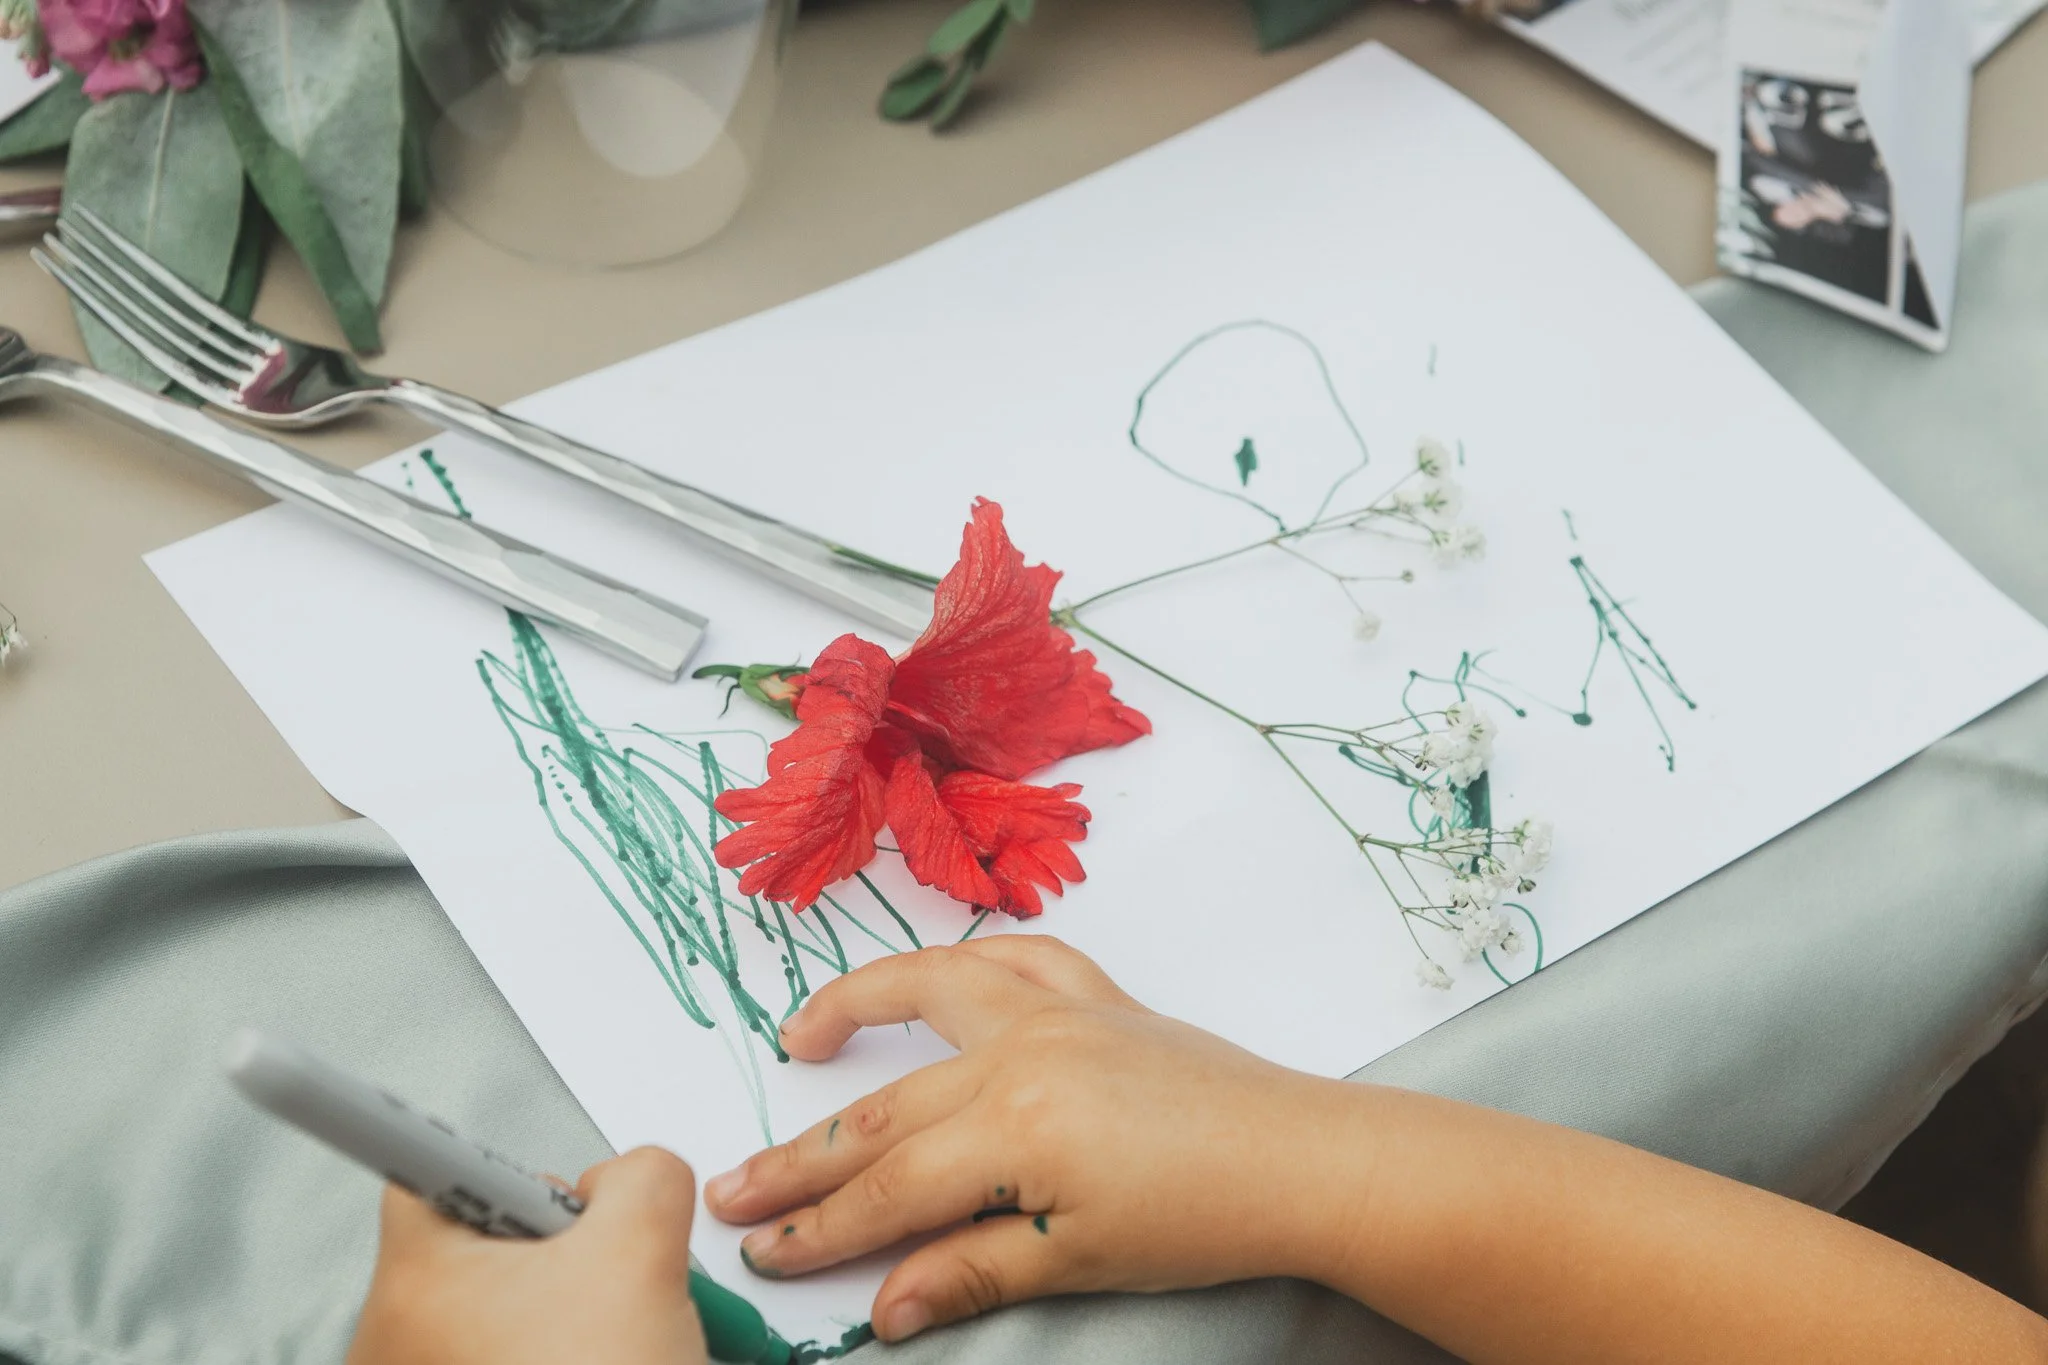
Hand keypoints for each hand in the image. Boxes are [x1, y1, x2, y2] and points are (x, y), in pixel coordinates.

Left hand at [347, 1147, 708, 1364]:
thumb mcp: (644, 1252)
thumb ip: (640, 1177)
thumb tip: (624, 1180)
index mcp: (418, 1279)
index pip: (414, 1168)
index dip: (469, 1145)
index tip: (420, 1119)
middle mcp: (393, 1342)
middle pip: (478, 1241)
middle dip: (554, 1242)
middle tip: (606, 1268)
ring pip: (500, 1311)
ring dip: (566, 1307)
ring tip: (616, 1340)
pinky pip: (506, 1361)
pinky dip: (560, 1357)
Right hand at [701, 937, 1363, 1342]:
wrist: (1300, 1161)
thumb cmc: (1203, 1218)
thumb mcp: (1076, 1260)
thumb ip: (970, 1271)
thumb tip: (882, 1306)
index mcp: (1015, 1128)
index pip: (888, 1189)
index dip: (818, 1227)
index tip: (761, 1251)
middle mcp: (1022, 1051)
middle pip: (888, 1111)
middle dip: (806, 1159)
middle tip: (736, 1188)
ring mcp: (1057, 1011)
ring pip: (931, 1002)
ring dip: (858, 1012)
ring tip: (801, 1037)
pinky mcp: (1096, 995)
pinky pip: (1014, 956)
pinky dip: (964, 960)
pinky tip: (931, 977)